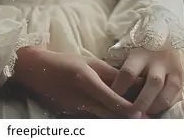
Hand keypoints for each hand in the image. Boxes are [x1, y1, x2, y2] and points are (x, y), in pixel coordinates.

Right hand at [12, 46, 140, 117]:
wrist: (36, 70)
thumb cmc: (63, 61)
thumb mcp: (87, 61)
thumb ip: (108, 72)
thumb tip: (129, 79)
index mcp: (85, 80)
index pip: (111, 99)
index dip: (128, 108)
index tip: (142, 114)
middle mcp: (81, 98)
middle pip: (110, 113)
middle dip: (128, 119)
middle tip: (147, 123)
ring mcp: (76, 109)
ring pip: (103, 117)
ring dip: (119, 118)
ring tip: (136, 120)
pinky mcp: (72, 114)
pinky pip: (93, 116)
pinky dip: (106, 116)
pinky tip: (116, 116)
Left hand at [111, 47, 182, 115]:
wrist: (164, 33)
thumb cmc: (140, 46)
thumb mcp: (129, 49)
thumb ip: (121, 66)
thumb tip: (108, 87)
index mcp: (141, 53)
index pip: (129, 72)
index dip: (119, 88)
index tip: (112, 99)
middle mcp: (159, 61)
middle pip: (152, 84)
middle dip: (141, 103)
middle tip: (131, 115)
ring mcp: (172, 70)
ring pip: (166, 94)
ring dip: (154, 108)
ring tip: (144, 115)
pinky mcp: (181, 78)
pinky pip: (176, 98)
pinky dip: (166, 108)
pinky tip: (156, 112)